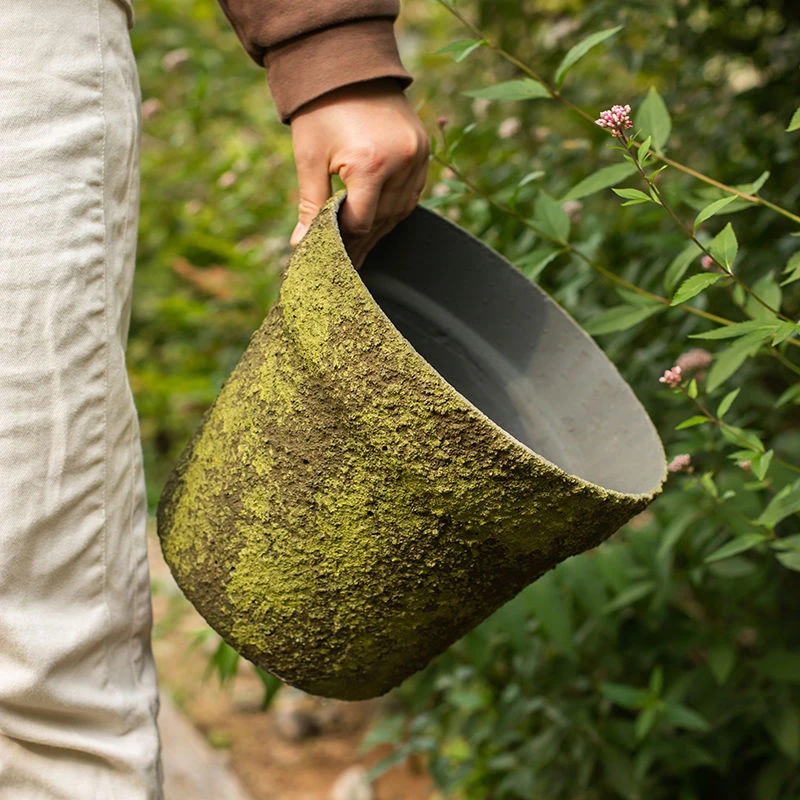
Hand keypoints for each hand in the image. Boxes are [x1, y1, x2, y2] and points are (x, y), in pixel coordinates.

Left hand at [289, 78, 429, 267]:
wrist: (347, 63)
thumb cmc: (321, 109)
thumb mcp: (310, 157)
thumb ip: (311, 205)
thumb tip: (303, 244)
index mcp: (370, 165)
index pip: (360, 221)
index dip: (343, 238)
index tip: (329, 251)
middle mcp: (401, 162)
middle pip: (383, 220)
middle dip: (362, 240)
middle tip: (347, 260)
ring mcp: (417, 155)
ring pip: (401, 210)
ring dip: (381, 228)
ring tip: (362, 246)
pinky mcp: (423, 150)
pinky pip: (413, 193)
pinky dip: (397, 208)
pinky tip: (381, 220)